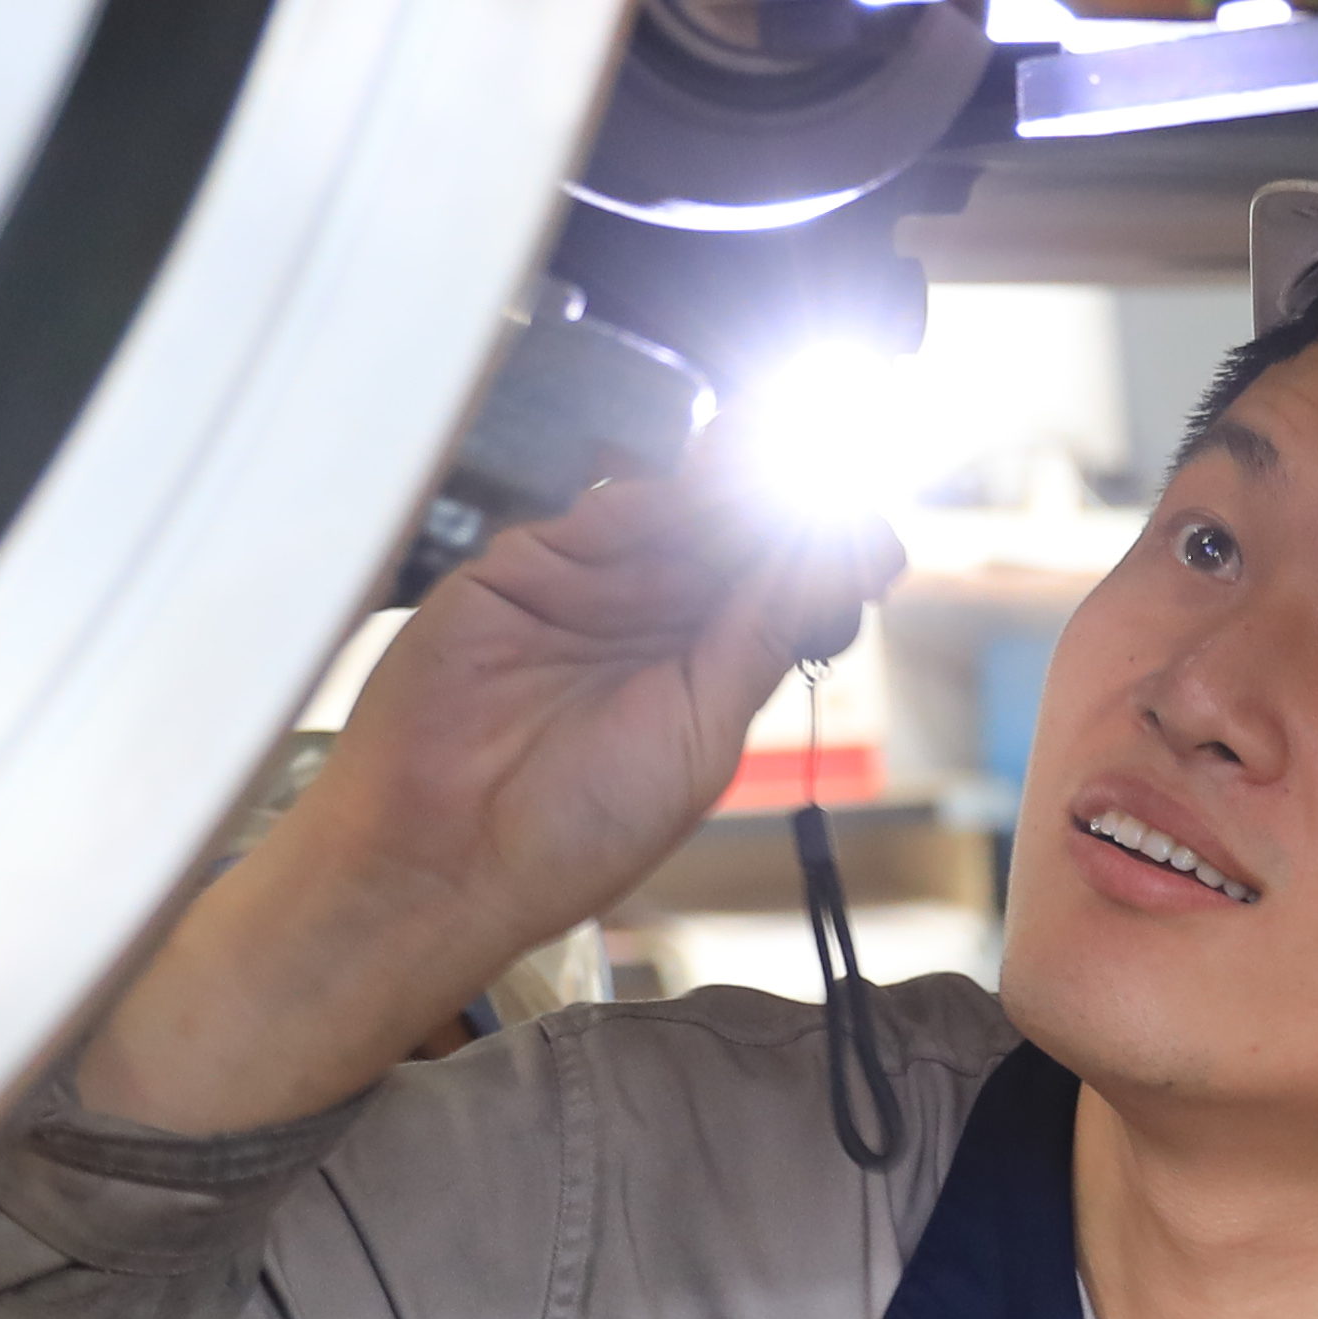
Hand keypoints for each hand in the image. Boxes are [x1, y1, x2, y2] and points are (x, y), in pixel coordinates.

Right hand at [77, 441, 891, 1132]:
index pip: (781, 587)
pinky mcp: (526, 565)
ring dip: (734, 485)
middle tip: (842, 467)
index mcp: (706, 668)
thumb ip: (755, 638)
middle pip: (737, 534)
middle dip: (789, 502)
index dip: (826, 554)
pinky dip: (658, 496)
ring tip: (789, 462)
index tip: (874, 537)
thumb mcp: (700, 737)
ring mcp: (590, 587)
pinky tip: (706, 489)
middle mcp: (653, 619)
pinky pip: (601, 512)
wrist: (443, 856)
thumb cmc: (574, 830)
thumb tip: (829, 560)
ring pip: (677, 509)